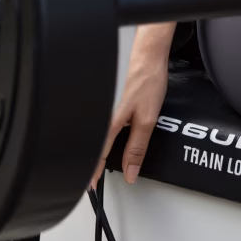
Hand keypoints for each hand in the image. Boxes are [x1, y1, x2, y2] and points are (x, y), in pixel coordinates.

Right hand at [89, 33, 171, 188]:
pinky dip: (102, 133)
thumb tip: (131, 171)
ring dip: (99, 147)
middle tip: (98, 174)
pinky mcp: (104, 99)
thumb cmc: (147, 79)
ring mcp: (101, 105)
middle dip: (94, 161)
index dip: (94, 172)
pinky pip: (99, 122)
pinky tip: (112, 135)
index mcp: (110, 122)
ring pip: (96, 134)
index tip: (92, 185)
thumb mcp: (148, 119)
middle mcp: (101, 114)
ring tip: (105, 158)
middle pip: (93, 145)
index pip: (97, 154)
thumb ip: (138, 148)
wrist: (147, 55)